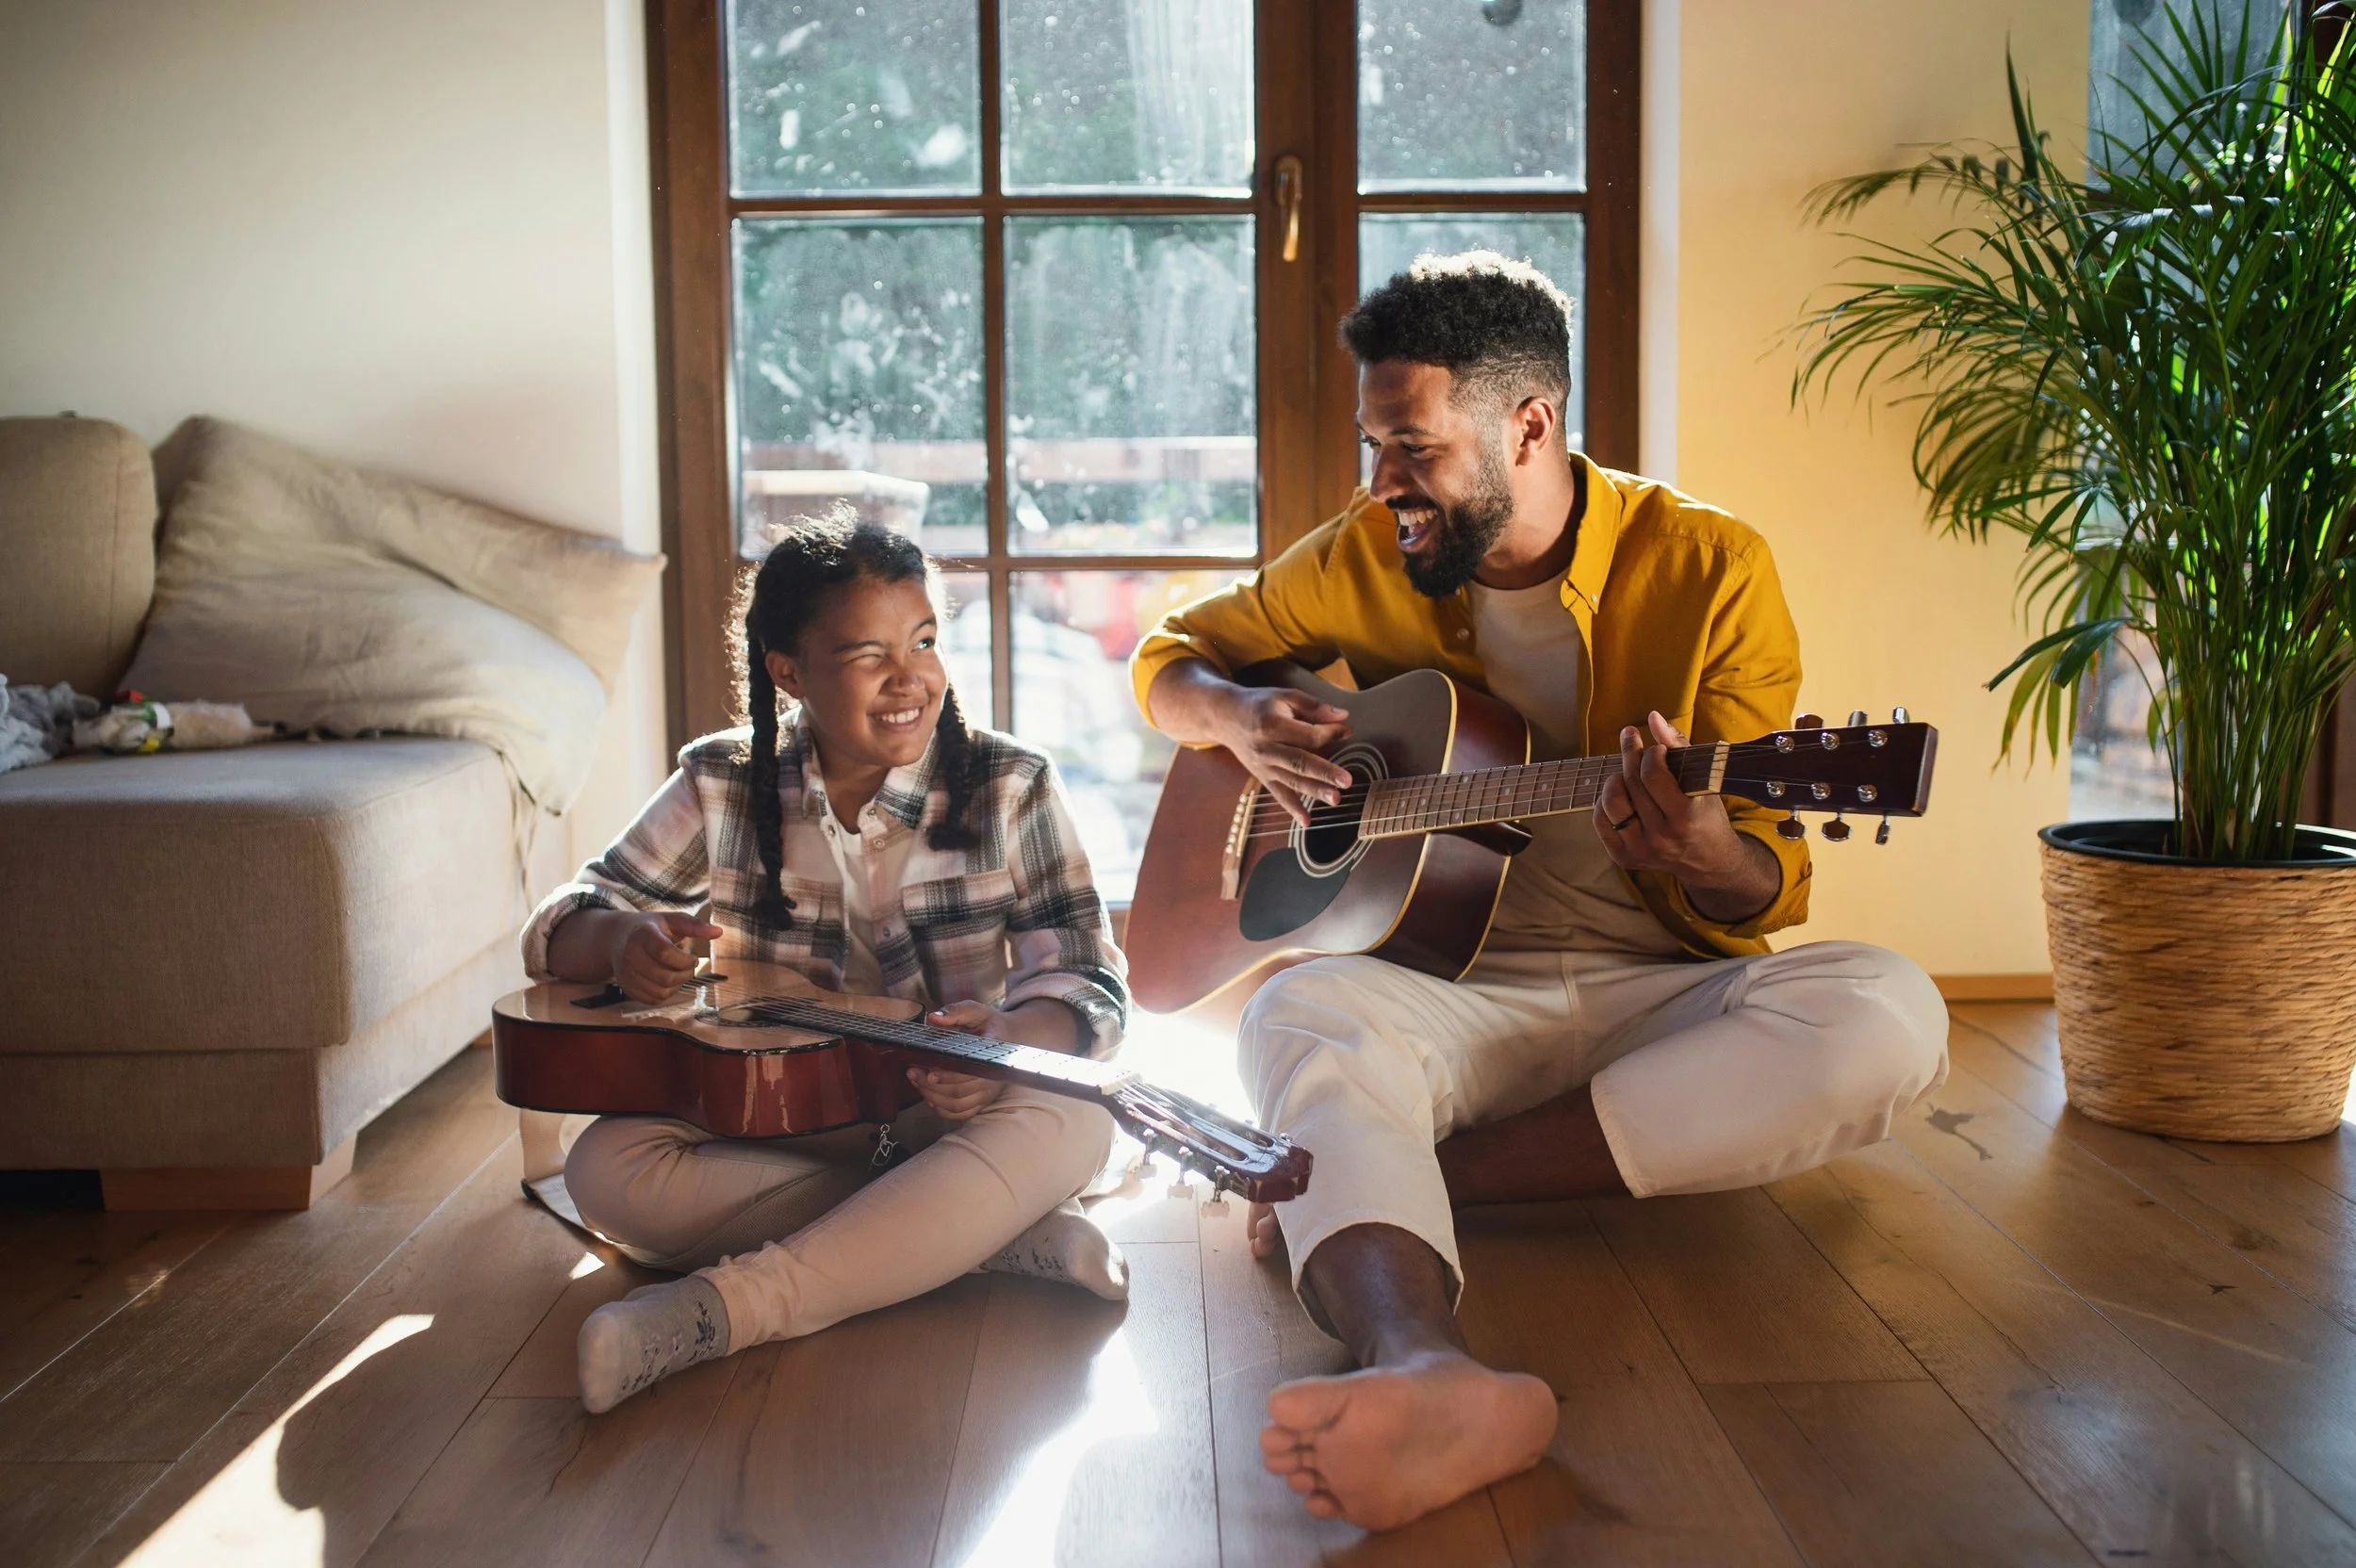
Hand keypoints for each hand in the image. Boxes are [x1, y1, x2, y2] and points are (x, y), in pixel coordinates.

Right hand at [607, 911, 724, 1002]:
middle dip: (685, 974)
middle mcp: (630, 955)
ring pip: (661, 991)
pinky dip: (666, 993)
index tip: (692, 957)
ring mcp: (627, 974)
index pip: (664, 952)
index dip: (684, 959)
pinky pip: (653, 999)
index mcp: (643, 935)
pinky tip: (667, 981)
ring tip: (679, 972)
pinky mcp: (628, 988)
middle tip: (689, 966)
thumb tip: (718, 932)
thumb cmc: (650, 929)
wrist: (618, 938)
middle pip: (665, 976)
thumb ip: (695, 925)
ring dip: (677, 985)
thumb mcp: (671, 920)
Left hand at [910, 1000, 1013, 1119]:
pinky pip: (961, 1113)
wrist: (1010, 1038)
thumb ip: (955, 1012)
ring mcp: (987, 1092)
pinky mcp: (983, 1100)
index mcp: (991, 1054)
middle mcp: (991, 1077)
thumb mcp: (975, 1011)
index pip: (969, 1072)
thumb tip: (933, 1018)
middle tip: (912, 1072)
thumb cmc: (989, 1024)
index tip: (929, 1071)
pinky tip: (930, 1096)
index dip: (947, 1075)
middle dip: (930, 1085)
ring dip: (932, 1097)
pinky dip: (942, 1109)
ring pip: (957, 1105)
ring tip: (916, 1082)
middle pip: (958, 1091)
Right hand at [1215, 686, 1354, 827]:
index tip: (1347, 731)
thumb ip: (1313, 706)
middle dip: (1324, 772)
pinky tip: (1307, 822)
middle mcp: (1267, 749)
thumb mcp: (1284, 696)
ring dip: (1314, 791)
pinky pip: (1279, 795)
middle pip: (1299, 762)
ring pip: (1292, 781)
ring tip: (1335, 799)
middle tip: (1346, 781)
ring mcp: (1264, 766)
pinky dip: (1292, 809)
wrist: (1225, 718)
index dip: (1330, 733)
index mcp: (1273, 725)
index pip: (1307, 734)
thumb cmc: (1259, 705)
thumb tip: (1343, 716)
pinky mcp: (1263, 777)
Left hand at [1593, 711, 1750, 884]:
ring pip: (1611, 802)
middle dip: (1629, 754)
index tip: (1656, 749)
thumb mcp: (1703, 779)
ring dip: (1615, 779)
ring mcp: (1641, 850)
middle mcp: (1662, 837)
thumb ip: (1678, 745)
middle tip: (1630, 739)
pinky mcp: (1624, 858)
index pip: (1652, 774)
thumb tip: (1652, 716)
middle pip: (1631, 784)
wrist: (1708, 859)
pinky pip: (1600, 821)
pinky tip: (1619, 793)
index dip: (1650, 753)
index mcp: (1685, 817)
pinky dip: (1604, 802)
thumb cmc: (1706, 813)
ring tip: (1625, 772)